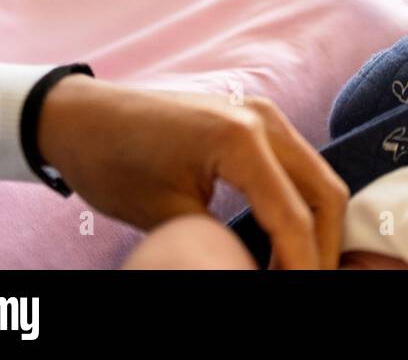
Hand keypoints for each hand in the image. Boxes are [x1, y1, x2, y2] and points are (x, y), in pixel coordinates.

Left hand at [39, 76, 348, 269]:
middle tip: (303, 283)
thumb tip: (244, 273)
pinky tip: (279, 238)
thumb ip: (216, 246)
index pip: (293, 217)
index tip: (297, 294)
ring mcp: (263, 113)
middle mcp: (263, 119)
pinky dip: (299, 203)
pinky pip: (298, 165)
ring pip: (318, 178)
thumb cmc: (111, 164)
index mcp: (240, 141)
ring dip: (314, 226)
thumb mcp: (165, 217)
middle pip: (326, 193)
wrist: (81, 116)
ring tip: (290, 268)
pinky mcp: (256, 118)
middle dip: (323, 248)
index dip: (302, 266)